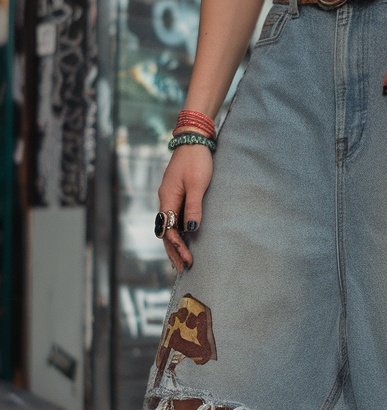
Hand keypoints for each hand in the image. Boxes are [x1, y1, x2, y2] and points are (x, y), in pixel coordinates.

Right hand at [157, 144, 213, 272]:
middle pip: (166, 231)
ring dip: (174, 243)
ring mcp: (169, 196)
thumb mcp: (198, 184)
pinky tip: (183, 240)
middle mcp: (165, 199)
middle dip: (173, 250)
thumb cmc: (196, 160)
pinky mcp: (176, 194)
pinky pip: (174, 218)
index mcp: (167, 198)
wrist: (193, 140)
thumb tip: (191, 229)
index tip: (188, 258)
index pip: (169, 229)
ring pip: (169, 225)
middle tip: (183, 268)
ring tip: (181, 260)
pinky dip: (177, 232)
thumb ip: (194, 207)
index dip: (178, 246)